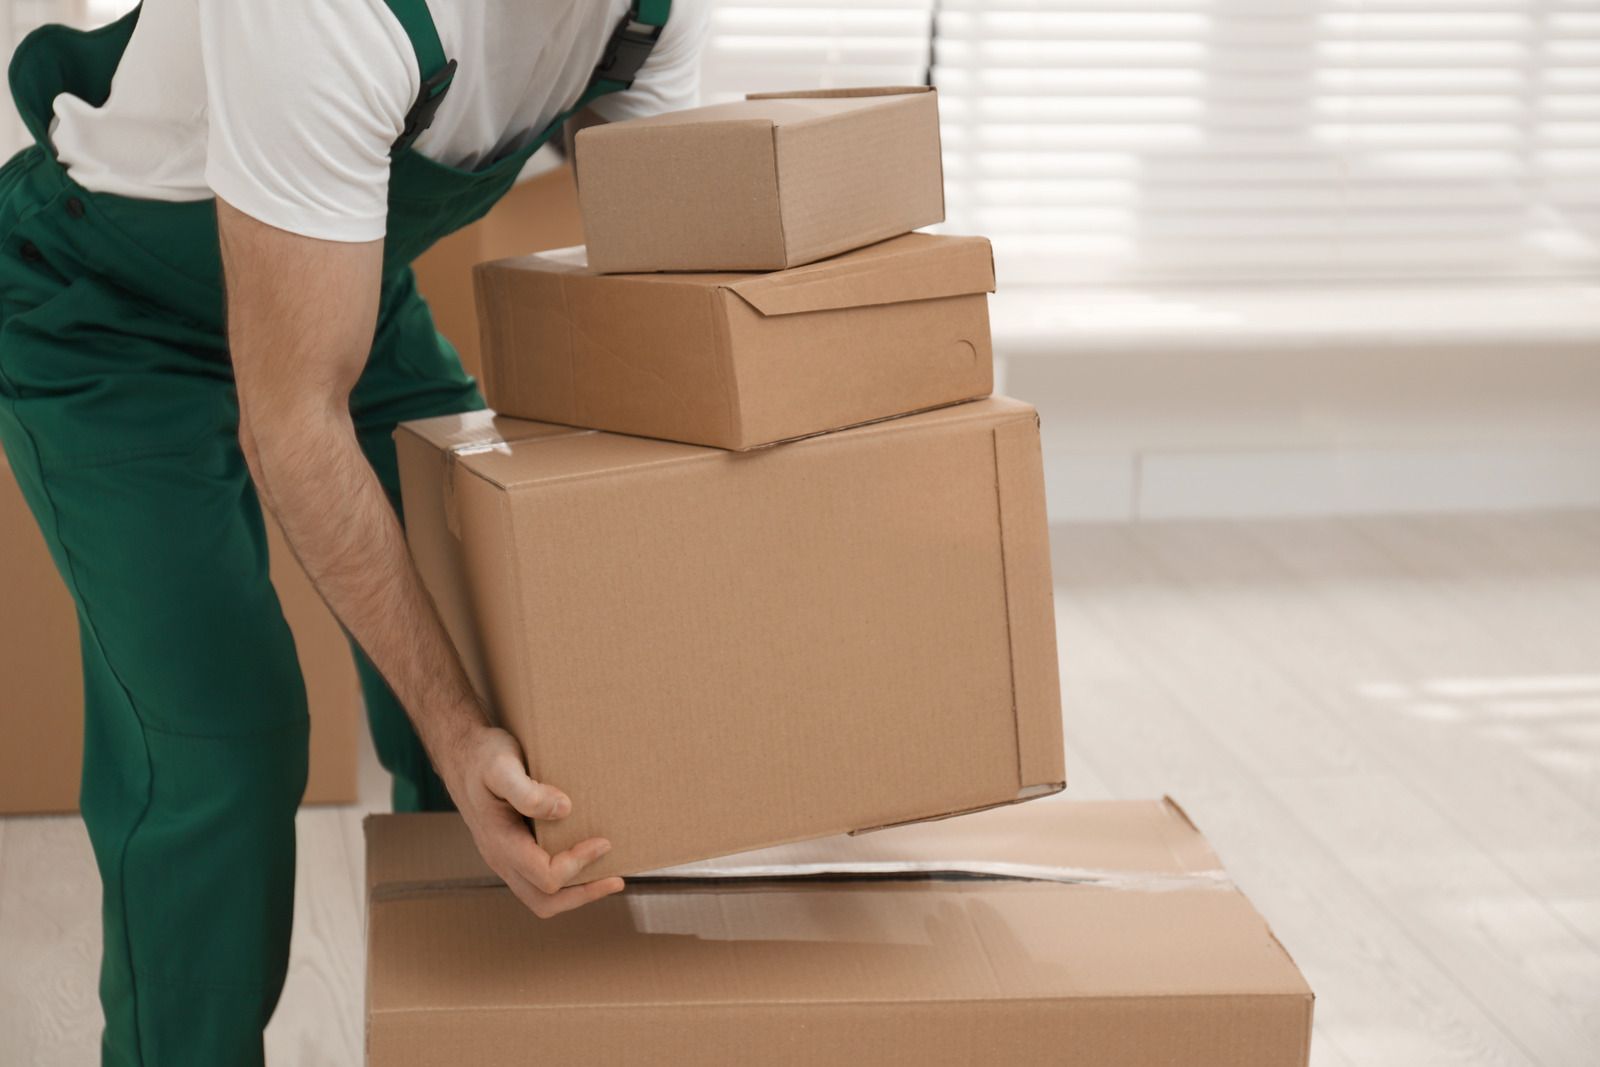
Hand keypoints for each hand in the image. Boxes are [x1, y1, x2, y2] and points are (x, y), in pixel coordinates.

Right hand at [441, 723, 624, 917]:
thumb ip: (527, 791)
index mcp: (501, 842)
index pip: (546, 876)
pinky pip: (537, 880)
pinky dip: (565, 879)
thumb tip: (564, 809)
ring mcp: (505, 858)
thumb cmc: (483, 757)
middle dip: (583, 895)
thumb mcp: (501, 766)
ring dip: (575, 893)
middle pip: (543, 902)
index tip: (602, 842)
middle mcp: (501, 858)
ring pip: (540, 897)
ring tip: (607, 878)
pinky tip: (584, 859)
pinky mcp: (512, 851)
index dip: (578, 864)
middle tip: (616, 881)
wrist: (461, 754)